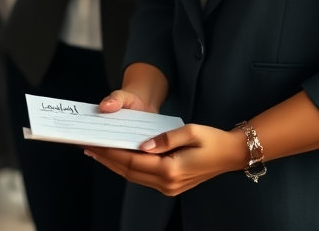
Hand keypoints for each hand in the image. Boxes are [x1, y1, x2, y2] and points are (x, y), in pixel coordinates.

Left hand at [85, 122, 246, 195]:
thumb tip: (141, 145)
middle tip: (88, 147)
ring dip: (115, 165)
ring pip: (134, 177)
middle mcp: (168, 183)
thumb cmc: (211, 139)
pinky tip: (119, 158)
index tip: (93, 144)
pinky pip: (143, 177)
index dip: (110, 153)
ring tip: (98, 152)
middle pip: (129, 172)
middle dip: (107, 159)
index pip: (131, 162)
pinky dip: (128, 167)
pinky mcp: (171, 185)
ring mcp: (170, 187)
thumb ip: (164, 138)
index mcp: (171, 170)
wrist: (231, 154)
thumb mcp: (189, 131)